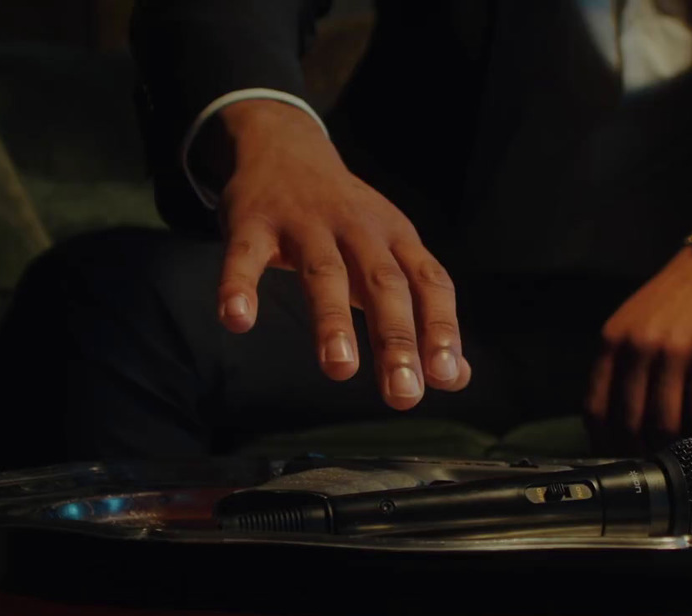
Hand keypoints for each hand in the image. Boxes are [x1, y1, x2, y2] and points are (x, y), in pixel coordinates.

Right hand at [214, 100, 470, 409]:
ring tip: (339, 369)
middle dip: (395, 339)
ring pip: (322, 271)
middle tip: (402, 393)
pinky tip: (237, 320)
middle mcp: (358, 228)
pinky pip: (245, 255)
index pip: (430, 283)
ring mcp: (304, 222)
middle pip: (382, 284)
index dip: (441, 328)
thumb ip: (421, 315)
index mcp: (397, 239)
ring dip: (332, 320)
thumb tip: (455, 378)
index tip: (444, 377)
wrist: (285, 146)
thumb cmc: (345, 220)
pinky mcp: (253, 221)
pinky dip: (239, 286)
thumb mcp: (390, 255)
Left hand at [586, 246, 691, 452]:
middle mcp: (637, 347)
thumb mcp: (632, 323)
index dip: (602, 443)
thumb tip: (615, 420)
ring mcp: (673, 352)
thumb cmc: (675, 299)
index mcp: (612, 341)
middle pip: (627, 422)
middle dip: (636, 454)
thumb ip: (620, 365)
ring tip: (677, 462)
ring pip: (663, 422)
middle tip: (648, 469)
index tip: (613, 461)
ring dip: (670, 451)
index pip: (595, 407)